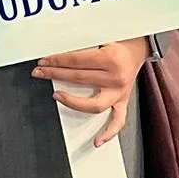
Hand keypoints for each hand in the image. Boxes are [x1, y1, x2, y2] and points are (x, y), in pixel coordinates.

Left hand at [32, 38, 148, 145]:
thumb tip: (59, 52)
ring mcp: (120, 92)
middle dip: (55, 74)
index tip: (45, 61)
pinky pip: (117, 121)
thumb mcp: (101, 37)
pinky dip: (108, 133)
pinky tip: (97, 140)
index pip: (76, 61)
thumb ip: (82, 45)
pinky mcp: (122, 101)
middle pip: (79, 79)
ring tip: (57, 96)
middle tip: (41, 72)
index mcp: (111, 59)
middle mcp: (116, 78)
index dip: (57, 61)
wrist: (137, 50)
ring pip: (93, 104)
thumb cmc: (119, 43)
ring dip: (72, 102)